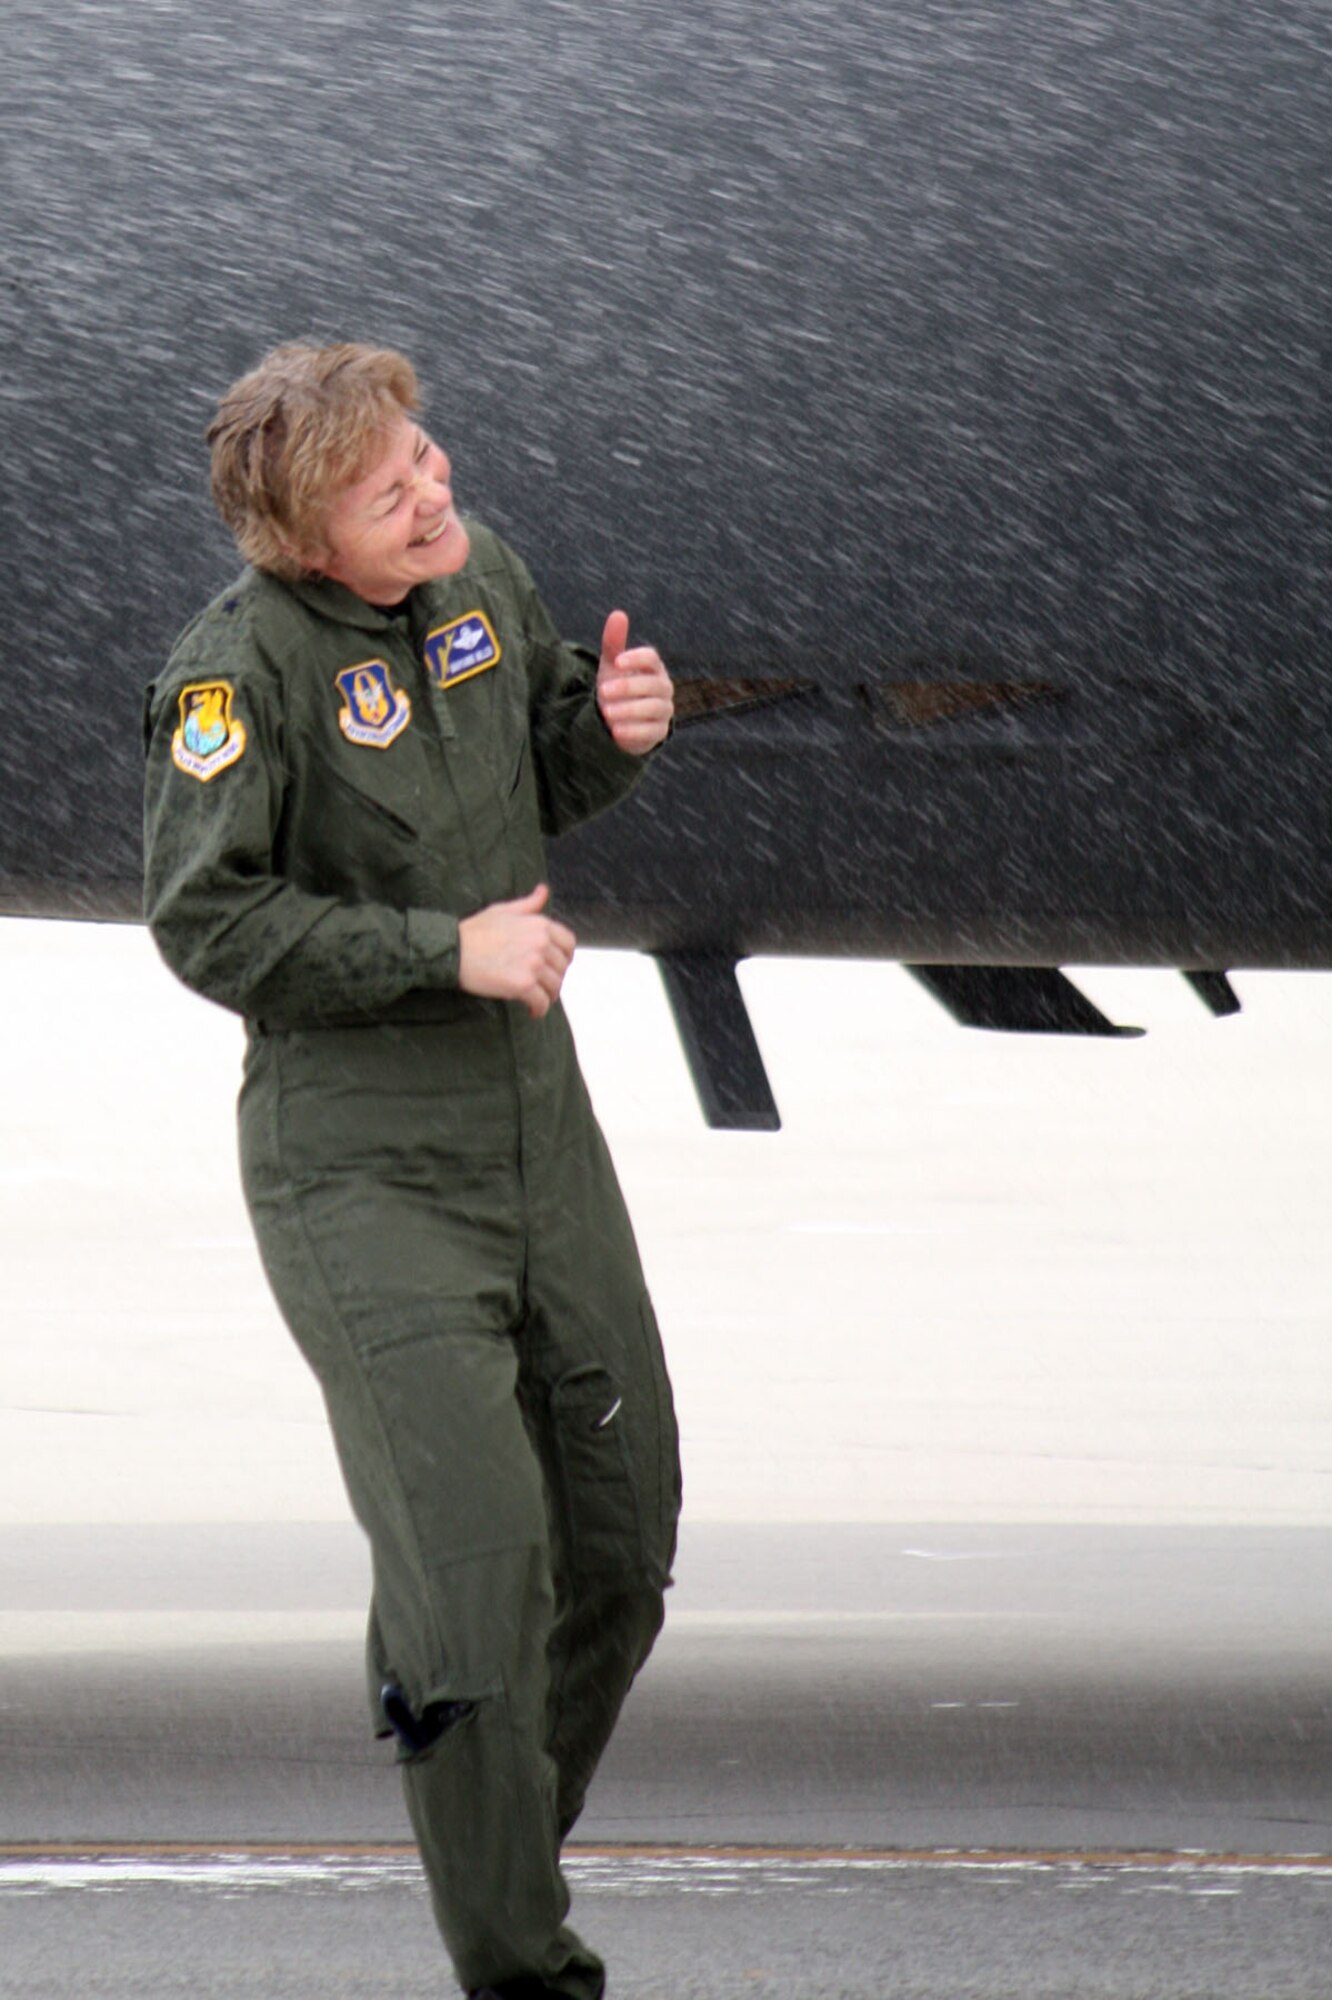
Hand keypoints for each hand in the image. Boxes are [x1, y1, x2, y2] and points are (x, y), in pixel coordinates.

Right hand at [457, 883, 574, 1017]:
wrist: (452, 951)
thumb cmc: (474, 931)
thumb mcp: (503, 910)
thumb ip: (528, 904)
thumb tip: (543, 891)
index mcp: (539, 924)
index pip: (568, 943)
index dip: (564, 957)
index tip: (556, 966)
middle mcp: (541, 943)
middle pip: (562, 967)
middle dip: (554, 978)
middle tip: (542, 986)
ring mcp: (533, 964)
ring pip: (554, 986)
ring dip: (547, 995)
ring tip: (536, 999)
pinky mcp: (523, 984)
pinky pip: (542, 1002)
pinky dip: (539, 1009)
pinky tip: (532, 1011)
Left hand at [596, 609, 673, 754]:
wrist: (618, 720)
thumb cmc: (617, 687)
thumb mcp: (611, 666)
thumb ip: (614, 642)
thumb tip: (618, 613)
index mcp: (653, 668)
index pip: (652, 658)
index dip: (636, 658)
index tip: (617, 662)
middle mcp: (663, 688)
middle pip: (653, 684)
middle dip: (627, 687)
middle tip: (603, 691)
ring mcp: (664, 711)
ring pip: (653, 708)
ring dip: (629, 710)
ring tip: (607, 713)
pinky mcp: (659, 732)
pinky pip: (651, 732)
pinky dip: (634, 731)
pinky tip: (616, 731)